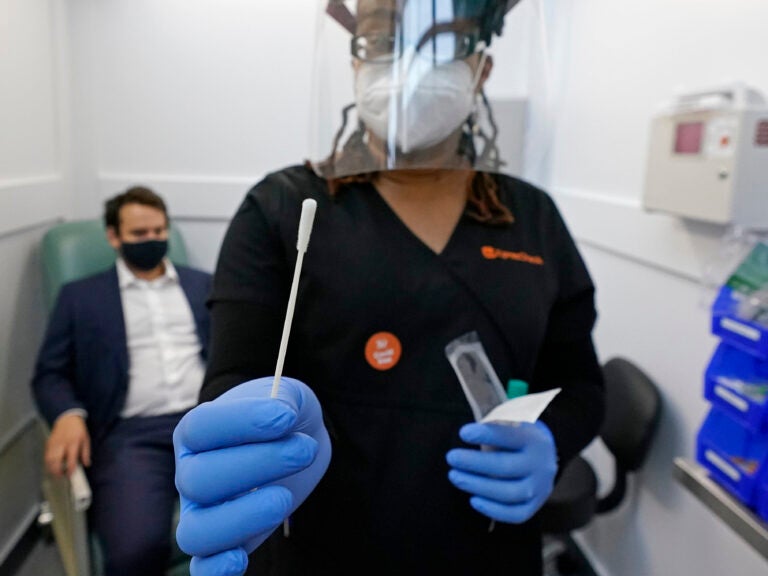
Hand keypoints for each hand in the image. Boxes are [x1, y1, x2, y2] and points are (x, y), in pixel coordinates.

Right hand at [45, 413, 89, 477]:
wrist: (67, 419)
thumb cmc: (78, 430)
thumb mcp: (86, 439)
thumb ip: (86, 453)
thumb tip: (87, 464)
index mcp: (73, 443)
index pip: (70, 459)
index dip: (70, 469)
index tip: (70, 475)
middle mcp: (62, 444)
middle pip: (56, 461)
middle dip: (57, 471)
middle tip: (61, 476)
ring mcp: (53, 444)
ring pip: (49, 460)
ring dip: (51, 468)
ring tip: (57, 473)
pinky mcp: (48, 444)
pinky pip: (46, 456)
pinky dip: (48, 463)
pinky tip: (52, 466)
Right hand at [174, 377, 330, 575]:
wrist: (298, 441)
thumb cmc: (285, 416)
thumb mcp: (287, 395)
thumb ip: (282, 399)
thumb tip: (279, 415)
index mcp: (197, 431)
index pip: (200, 428)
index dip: (242, 421)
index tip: (286, 417)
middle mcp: (190, 472)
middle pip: (200, 480)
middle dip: (259, 465)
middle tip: (303, 450)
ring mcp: (202, 511)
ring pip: (196, 531)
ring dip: (242, 518)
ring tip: (284, 499)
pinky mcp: (225, 543)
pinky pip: (204, 567)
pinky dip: (217, 569)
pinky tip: (241, 558)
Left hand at [446, 420, 556, 523]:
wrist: (540, 456)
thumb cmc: (513, 439)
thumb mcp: (508, 425)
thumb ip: (491, 428)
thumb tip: (466, 433)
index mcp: (533, 439)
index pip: (510, 436)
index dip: (486, 435)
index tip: (463, 433)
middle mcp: (540, 464)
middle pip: (506, 466)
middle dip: (475, 463)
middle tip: (452, 457)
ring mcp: (540, 487)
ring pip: (510, 493)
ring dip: (478, 486)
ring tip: (455, 476)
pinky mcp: (535, 505)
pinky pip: (516, 514)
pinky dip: (493, 510)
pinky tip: (473, 500)